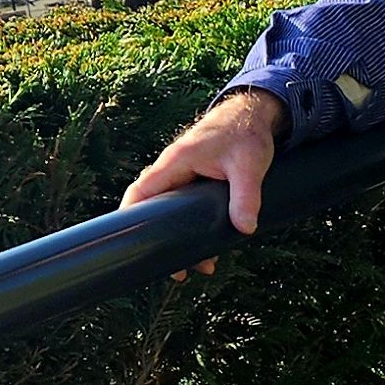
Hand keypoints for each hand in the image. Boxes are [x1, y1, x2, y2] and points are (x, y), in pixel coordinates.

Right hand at [119, 88, 284, 280]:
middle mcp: (173, 169)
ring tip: (203, 266)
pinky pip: (183, 207)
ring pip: (171, 212)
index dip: (130, 219)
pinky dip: (191, 227)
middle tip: (182, 271)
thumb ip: (246, 195)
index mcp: (175, 162)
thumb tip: (245, 229)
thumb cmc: (246, 133)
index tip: (133, 247)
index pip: (140, 192)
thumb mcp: (249, 164)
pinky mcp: (194, 180)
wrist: (254, 114)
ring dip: (182, 238)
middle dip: (162, 241)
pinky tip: (208, 248)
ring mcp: (182, 175)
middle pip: (153, 209)